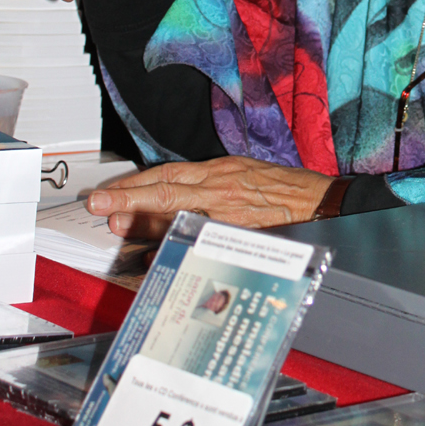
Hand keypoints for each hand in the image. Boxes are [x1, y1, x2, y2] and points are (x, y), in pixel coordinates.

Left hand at [87, 157, 334, 238]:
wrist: (323, 202)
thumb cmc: (286, 189)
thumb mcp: (245, 174)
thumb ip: (212, 185)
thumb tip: (176, 197)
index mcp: (221, 171)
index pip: (170, 175)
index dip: (137, 183)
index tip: (110, 192)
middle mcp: (221, 188)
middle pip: (167, 191)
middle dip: (130, 198)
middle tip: (101, 206)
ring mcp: (229, 211)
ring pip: (179, 214)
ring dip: (146, 222)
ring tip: (119, 225)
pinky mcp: (241, 231)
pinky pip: (201, 238)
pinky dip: (177, 245)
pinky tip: (156, 254)